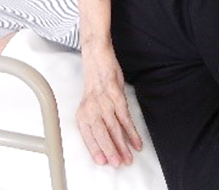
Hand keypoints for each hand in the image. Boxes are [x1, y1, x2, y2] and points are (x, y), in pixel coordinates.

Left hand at [77, 46, 142, 166]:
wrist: (97, 56)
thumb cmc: (96, 81)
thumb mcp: (91, 101)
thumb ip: (96, 118)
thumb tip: (106, 138)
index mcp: (82, 112)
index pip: (88, 135)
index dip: (95, 149)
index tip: (103, 161)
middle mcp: (91, 108)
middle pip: (101, 133)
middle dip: (110, 150)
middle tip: (118, 163)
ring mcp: (103, 101)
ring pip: (113, 128)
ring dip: (122, 144)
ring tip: (128, 157)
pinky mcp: (115, 94)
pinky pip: (124, 116)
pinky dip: (131, 131)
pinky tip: (136, 140)